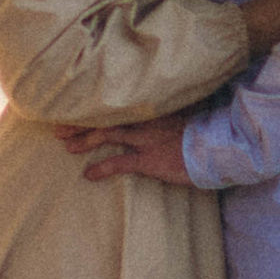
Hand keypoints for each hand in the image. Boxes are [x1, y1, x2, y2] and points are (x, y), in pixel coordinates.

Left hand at [57, 113, 194, 185]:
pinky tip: (88, 174)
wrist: (220, 146)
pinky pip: (119, 163)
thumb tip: (151, 116)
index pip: (117, 104)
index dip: (95, 106)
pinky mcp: (150, 159)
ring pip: (107, 133)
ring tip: (67, 145)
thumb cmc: (203, 133)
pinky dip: (101, 167)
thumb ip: (164, 113)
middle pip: (105, 116)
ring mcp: (146, 138)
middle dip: (81, 121)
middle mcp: (145, 119)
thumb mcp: (183, 115)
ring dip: (84, 139)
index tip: (77, 106)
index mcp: (152, 107)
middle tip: (60, 126)